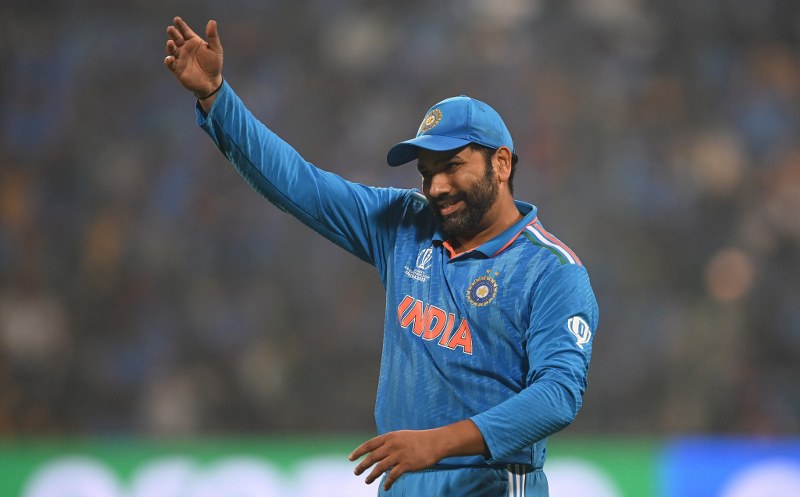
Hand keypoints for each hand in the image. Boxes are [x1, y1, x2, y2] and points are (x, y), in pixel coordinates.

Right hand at [164, 16, 222, 101]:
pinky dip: (169, 61)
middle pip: (176, 38)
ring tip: (170, 43)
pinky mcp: (177, 69)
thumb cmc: (214, 64)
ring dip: (170, 46)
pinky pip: (171, 64)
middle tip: (171, 28)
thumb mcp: (215, 49)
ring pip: (172, 50)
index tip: (177, 19)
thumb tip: (212, 21)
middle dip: (173, 33)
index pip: (185, 31)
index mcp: (193, 41)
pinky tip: (170, 58)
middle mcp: (184, 48)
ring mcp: (180, 58)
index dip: (180, 25)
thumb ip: (212, 36)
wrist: (212, 82)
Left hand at [348, 420, 487, 490]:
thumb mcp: (401, 436)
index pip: (369, 444)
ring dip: (371, 476)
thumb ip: (388, 442)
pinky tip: (385, 487)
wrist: (435, 442)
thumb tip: (376, 450)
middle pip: (372, 457)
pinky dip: (387, 483)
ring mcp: (399, 455)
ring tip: (367, 481)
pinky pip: (392, 476)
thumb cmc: (418, 439)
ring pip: (379, 468)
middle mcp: (392, 445)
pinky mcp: (406, 465)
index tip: (350, 458)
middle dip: (362, 466)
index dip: (358, 452)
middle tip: (356, 472)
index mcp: (389, 437)